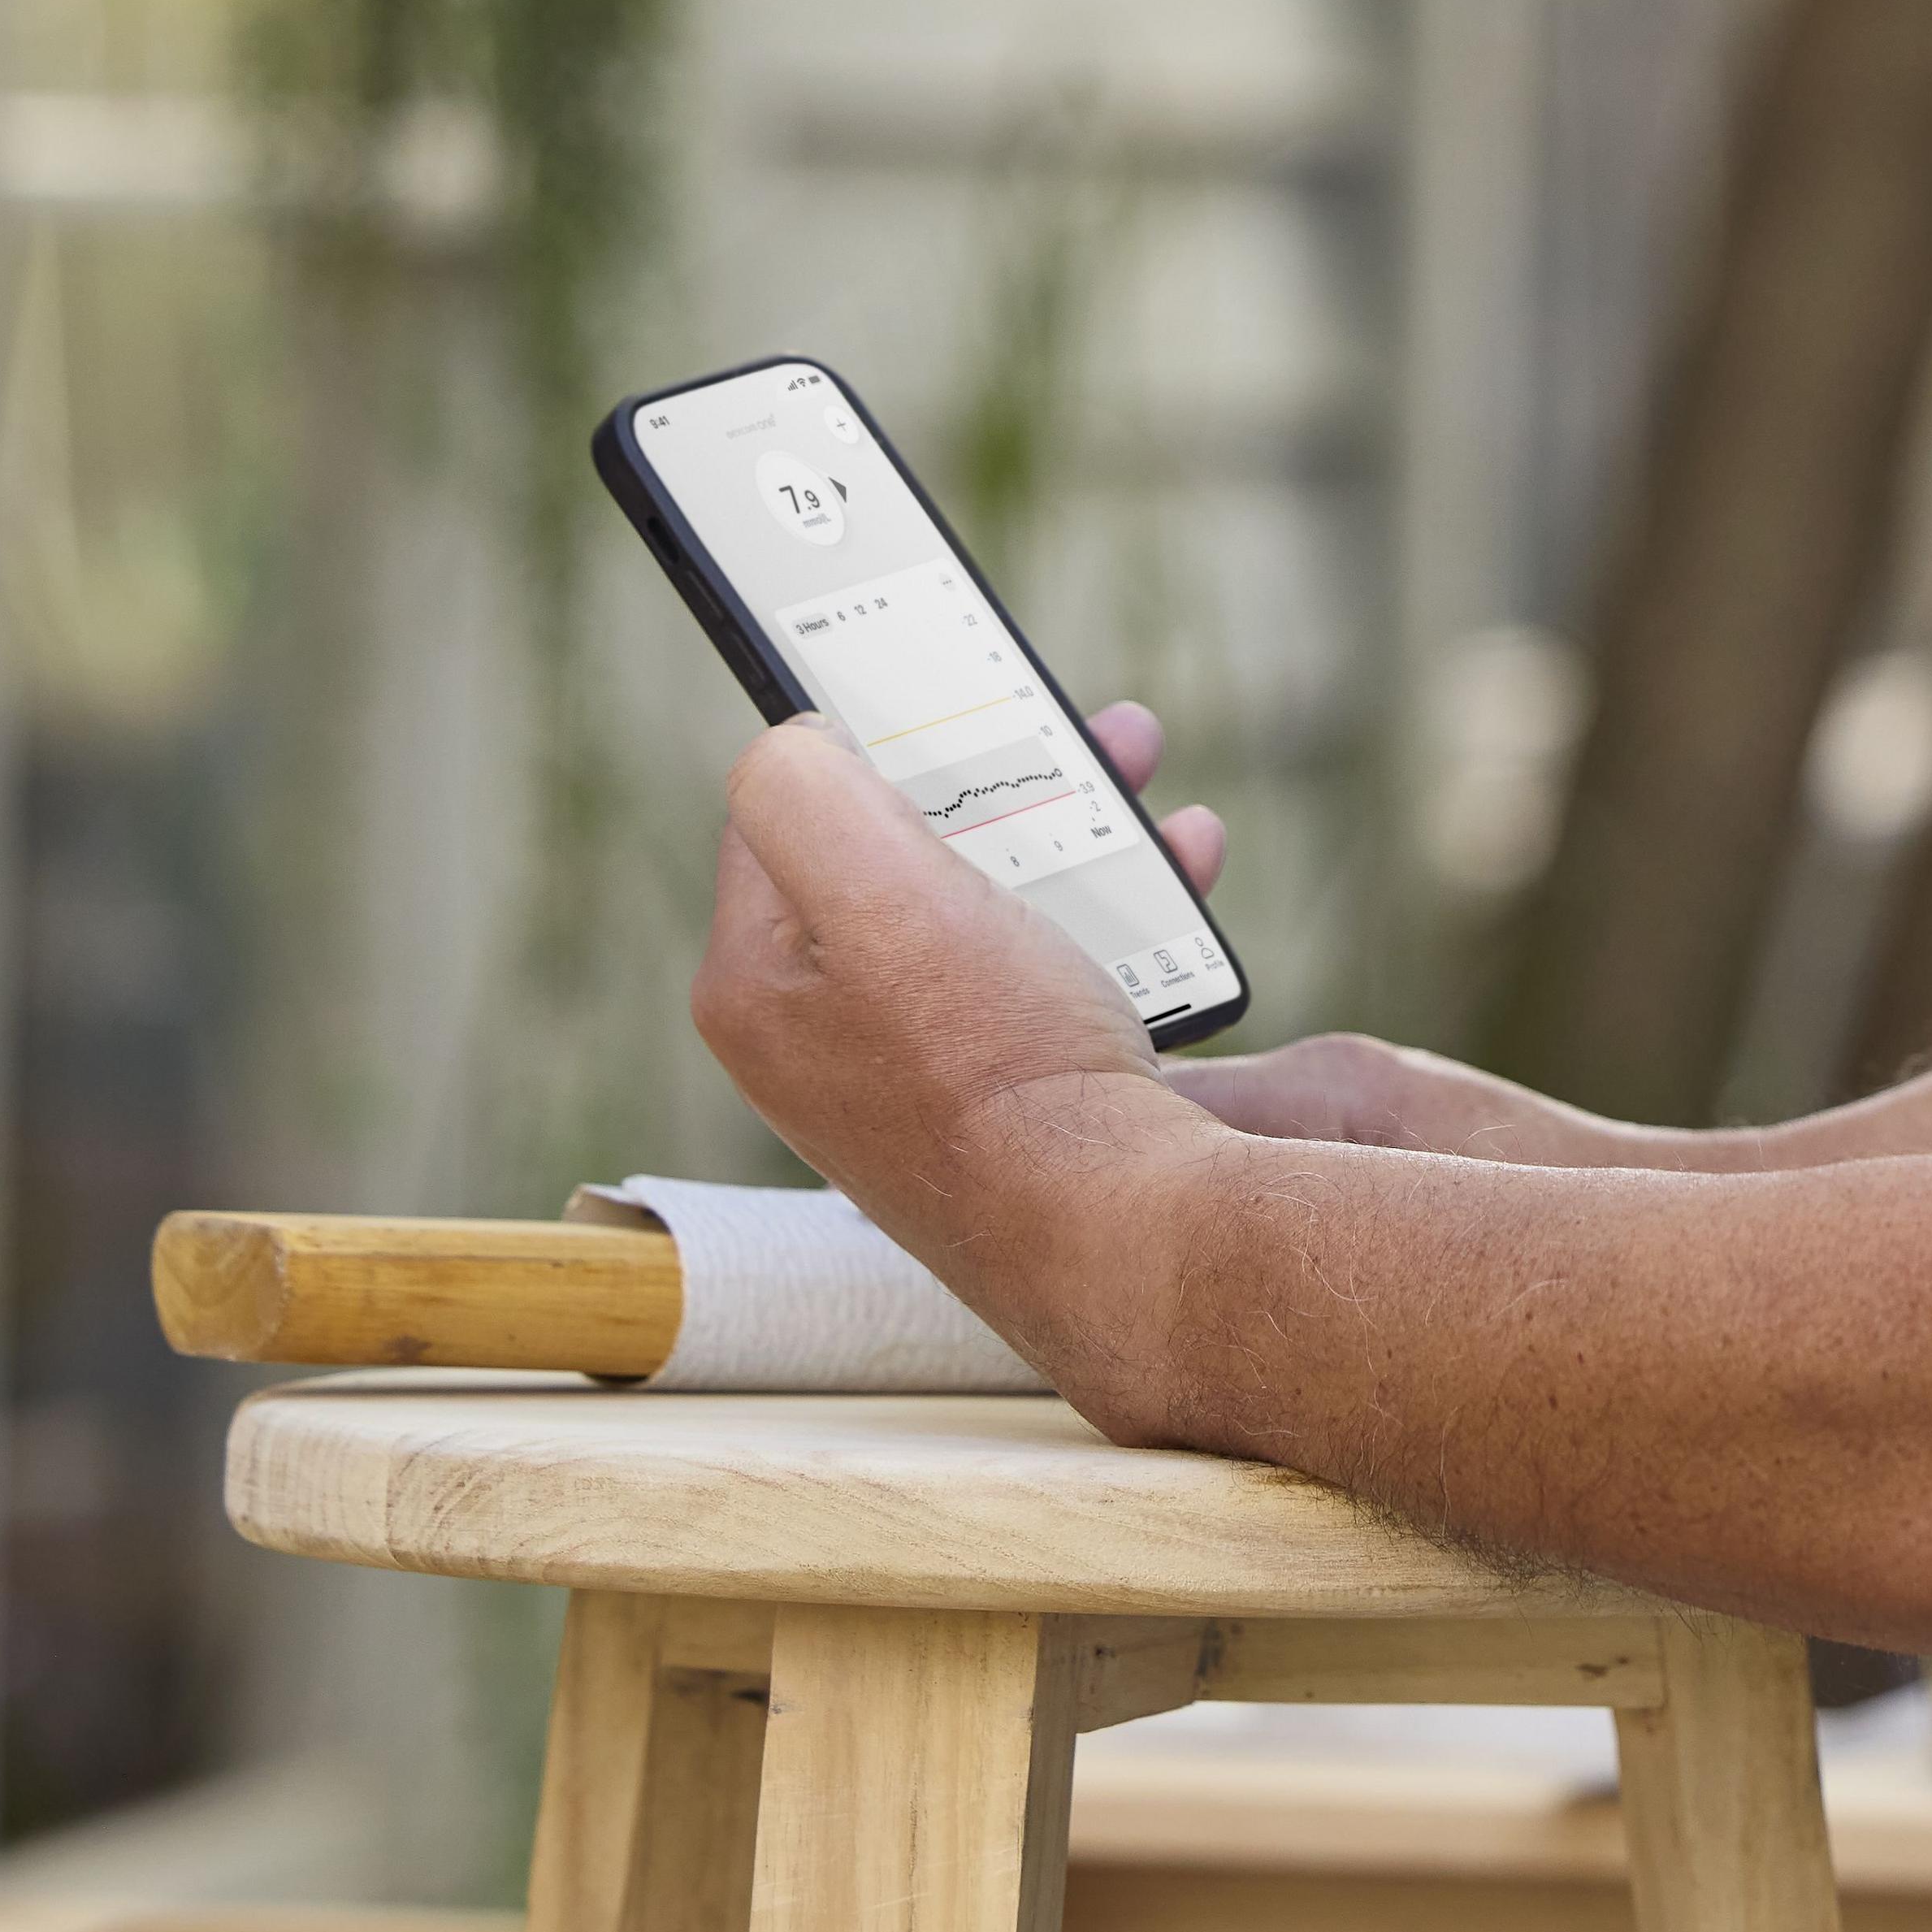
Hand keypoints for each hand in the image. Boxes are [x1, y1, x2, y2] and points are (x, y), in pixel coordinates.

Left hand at [688, 709, 1223, 1349]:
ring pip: (989, 909)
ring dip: (1074, 842)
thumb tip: (798, 743)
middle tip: (1084, 735)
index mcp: (755, 986)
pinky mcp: (1002, 1105)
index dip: (867, 739)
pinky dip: (1110, 923)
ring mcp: (914, 1079)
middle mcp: (821, 1038)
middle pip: (902, 854)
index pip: (785, 811)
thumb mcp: (874, 887)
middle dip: (998, 782)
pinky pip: (1046, 975)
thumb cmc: (998, 1070)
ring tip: (1153, 804)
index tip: (943, 695)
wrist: (1120, 1235)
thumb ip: (802, 783)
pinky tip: (1175, 894)